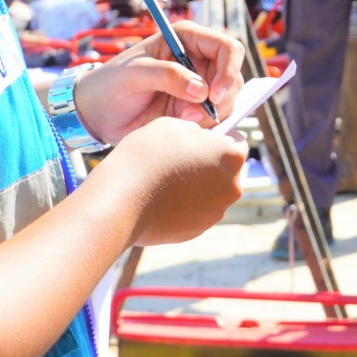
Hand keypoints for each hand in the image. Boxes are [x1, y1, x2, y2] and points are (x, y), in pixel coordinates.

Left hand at [73, 20, 245, 143]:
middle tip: (191, 116)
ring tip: (181, 120)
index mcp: (187, 40)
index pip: (227, 48)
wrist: (97, 114)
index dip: (228, 70)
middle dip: (220, 99)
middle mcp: (199, 61)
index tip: (214, 95)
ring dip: (211, 115)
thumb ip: (168, 76)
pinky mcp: (194, 110)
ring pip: (228, 100)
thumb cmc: (111, 84)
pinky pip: (215, 118)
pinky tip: (182, 125)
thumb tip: (202, 90)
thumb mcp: (135, 74)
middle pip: (233, 77)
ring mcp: (198, 86)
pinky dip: (206, 125)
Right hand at [99, 116, 247, 245]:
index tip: (199, 139)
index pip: (237, 142)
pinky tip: (161, 198)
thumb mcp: (175, 125)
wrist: (119, 201)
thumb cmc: (146, 156)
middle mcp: (231, 188)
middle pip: (227, 170)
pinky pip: (195, 211)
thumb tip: (206, 142)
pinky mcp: (196, 230)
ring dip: (196, 184)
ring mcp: (215, 213)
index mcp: (232, 158)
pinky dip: (184, 204)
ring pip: (211, 191)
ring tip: (165, 178)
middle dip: (209, 163)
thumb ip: (199, 133)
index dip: (218, 137)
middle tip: (179, 158)